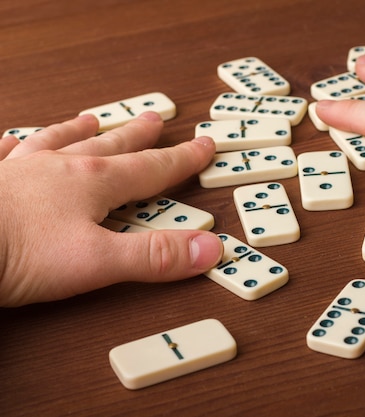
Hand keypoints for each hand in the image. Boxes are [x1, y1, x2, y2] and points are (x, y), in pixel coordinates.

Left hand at [0, 112, 222, 306]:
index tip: (203, 144)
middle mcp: (60, 168)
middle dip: (138, 135)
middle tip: (155, 119)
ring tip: (93, 118)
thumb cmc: (16, 254)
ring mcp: (22, 171)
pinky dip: (13, 144)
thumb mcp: (99, 263)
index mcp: (93, 183)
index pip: (151, 168)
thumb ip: (155, 255)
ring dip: (80, 131)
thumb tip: (208, 248)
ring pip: (59, 141)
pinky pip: (5, 153)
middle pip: (110, 146)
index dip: (182, 159)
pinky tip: (12, 139)